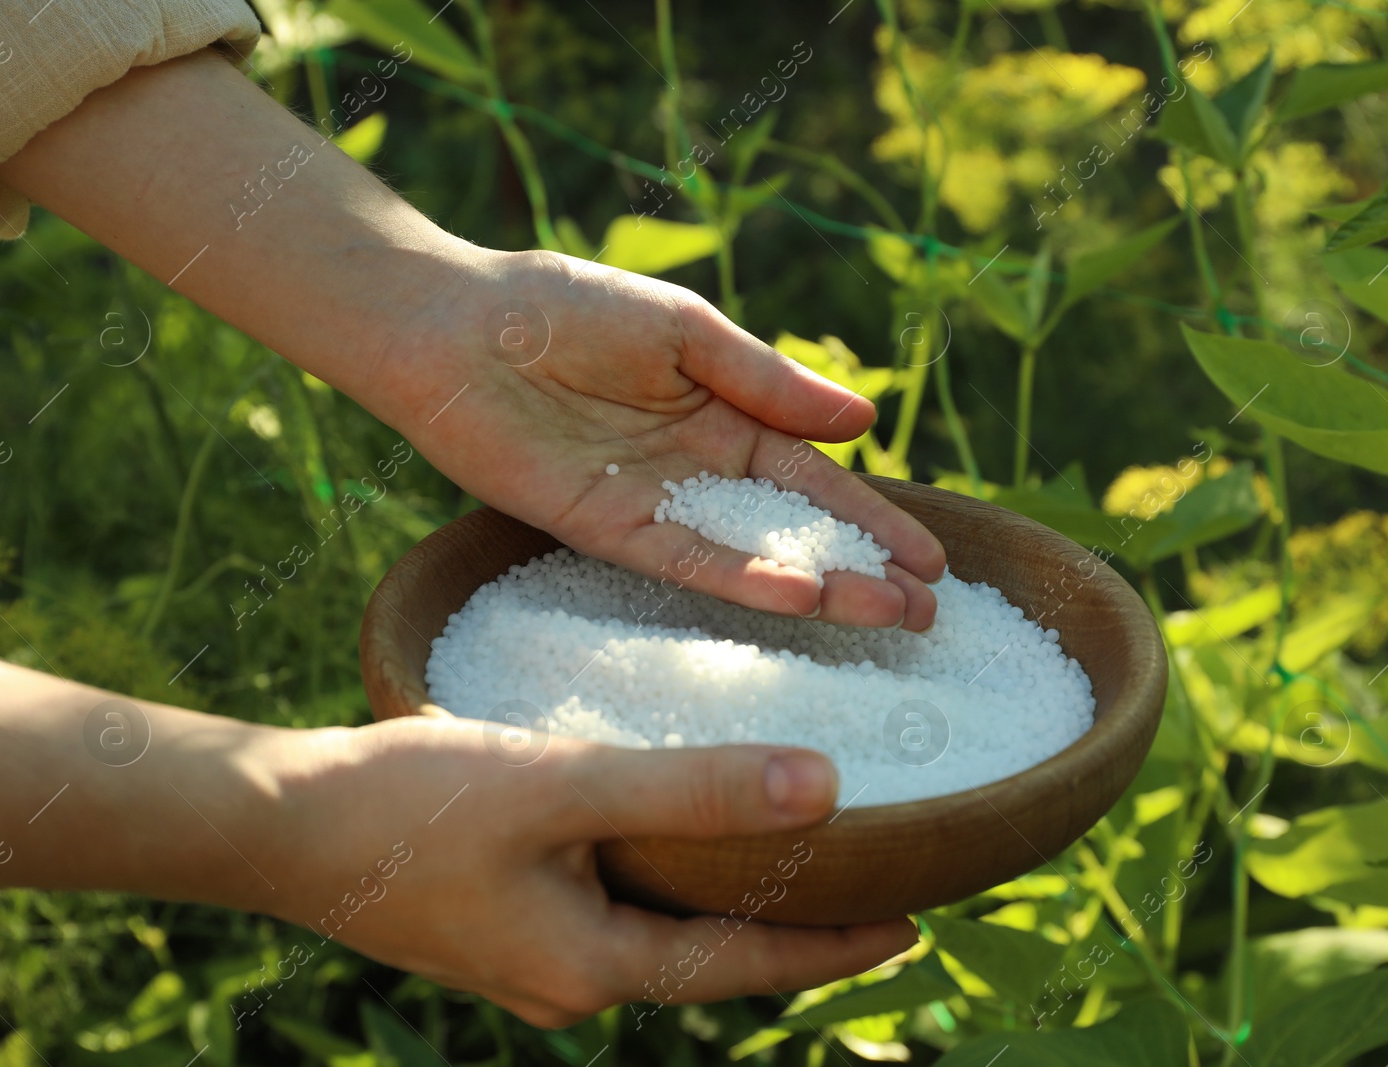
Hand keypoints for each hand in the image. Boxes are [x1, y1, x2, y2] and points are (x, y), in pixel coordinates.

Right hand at [276, 717, 918, 1027]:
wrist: (277, 823)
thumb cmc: (409, 804)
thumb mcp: (563, 783)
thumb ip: (690, 788)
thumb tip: (824, 789)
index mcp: (591, 969)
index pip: (747, 967)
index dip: (835, 949)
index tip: (911, 928)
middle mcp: (569, 982)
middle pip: (709, 956)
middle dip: (790, 924)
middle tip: (869, 879)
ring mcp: (533, 957)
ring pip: (659, 929)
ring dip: (726, 894)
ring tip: (790, 849)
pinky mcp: (507, 921)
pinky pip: (613, 905)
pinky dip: (665, 872)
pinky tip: (676, 827)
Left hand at [370, 246, 946, 631]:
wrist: (456, 324)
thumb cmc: (566, 306)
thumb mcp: (686, 331)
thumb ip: (768, 382)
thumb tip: (863, 421)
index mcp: (721, 417)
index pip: (812, 481)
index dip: (871, 518)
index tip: (931, 561)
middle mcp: (693, 474)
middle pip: (792, 533)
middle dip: (861, 569)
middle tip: (926, 616)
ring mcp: (651, 507)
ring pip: (748, 558)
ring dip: (818, 588)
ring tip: (886, 616)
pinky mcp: (602, 530)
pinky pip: (683, 562)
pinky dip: (741, 579)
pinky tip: (800, 596)